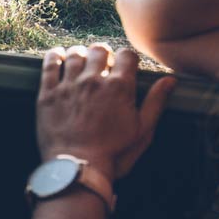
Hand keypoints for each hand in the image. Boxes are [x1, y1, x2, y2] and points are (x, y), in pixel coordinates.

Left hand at [37, 45, 175, 178]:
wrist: (78, 168)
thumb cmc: (114, 154)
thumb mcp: (142, 130)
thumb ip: (156, 102)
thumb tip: (170, 79)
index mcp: (119, 87)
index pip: (127, 55)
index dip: (127, 58)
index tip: (124, 66)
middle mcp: (93, 80)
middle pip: (99, 50)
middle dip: (103, 54)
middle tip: (102, 64)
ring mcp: (68, 86)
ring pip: (75, 54)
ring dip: (80, 54)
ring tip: (81, 61)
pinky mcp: (47, 94)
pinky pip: (49, 65)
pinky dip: (55, 56)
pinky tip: (58, 56)